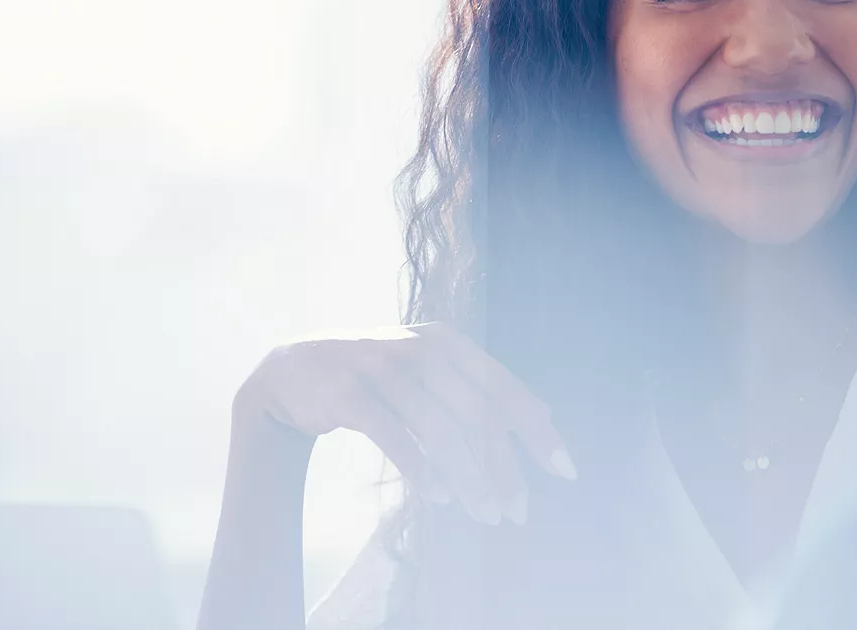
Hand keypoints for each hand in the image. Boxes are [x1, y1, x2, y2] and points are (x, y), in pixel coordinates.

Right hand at [233, 323, 576, 525]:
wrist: (292, 371)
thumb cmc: (376, 376)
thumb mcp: (429, 369)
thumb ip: (479, 387)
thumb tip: (545, 413)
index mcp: (446, 341)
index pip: (503, 389)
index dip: (536, 431)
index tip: (564, 471)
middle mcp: (418, 347)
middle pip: (477, 415)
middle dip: (503, 469)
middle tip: (517, 512)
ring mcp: (379, 366)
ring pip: (440, 431)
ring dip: (469, 478)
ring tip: (485, 514)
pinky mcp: (347, 392)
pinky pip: (395, 438)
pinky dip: (423, 471)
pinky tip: (442, 497)